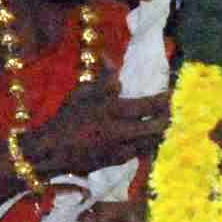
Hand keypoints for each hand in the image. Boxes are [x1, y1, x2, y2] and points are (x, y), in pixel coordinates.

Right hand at [29, 77, 168, 176]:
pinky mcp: (116, 162)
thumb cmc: (65, 118)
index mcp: (112, 111)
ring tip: (159, 123)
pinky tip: (142, 138)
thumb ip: (102, 80)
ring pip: (151, 142)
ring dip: (158, 133)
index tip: (169, 94)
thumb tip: (112, 60)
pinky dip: (144, 144)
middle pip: (157, 127)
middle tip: (167, 111)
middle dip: (166, 118)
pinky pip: (138, 152)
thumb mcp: (81, 93)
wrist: (52, 151)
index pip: (149, 106)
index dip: (163, 100)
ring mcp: (120, 149)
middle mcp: (120, 131)